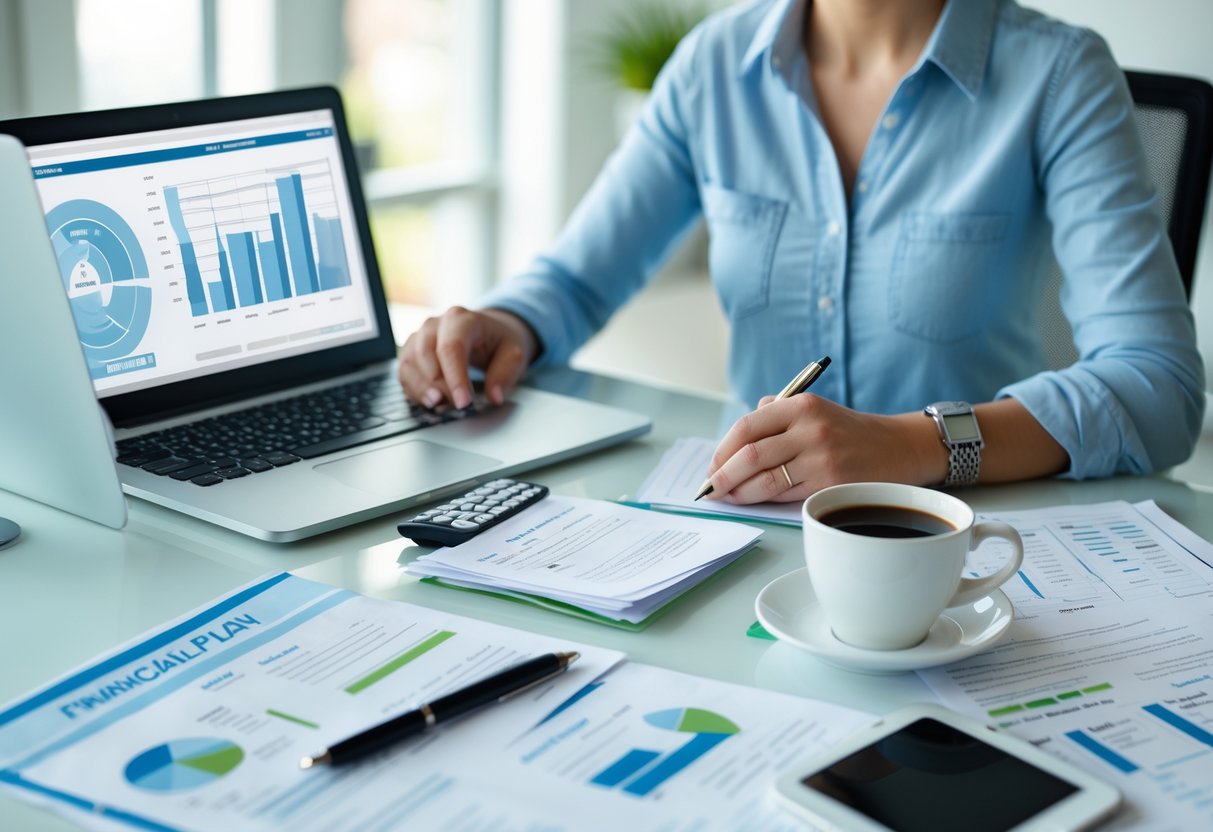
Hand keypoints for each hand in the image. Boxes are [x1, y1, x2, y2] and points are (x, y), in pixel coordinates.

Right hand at [397, 307, 537, 408]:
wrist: (488, 331)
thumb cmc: (499, 341)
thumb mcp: (514, 352)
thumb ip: (506, 373)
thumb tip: (494, 396)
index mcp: (462, 319)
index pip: (452, 347)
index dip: (455, 377)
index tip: (464, 403)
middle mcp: (436, 324)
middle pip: (425, 353)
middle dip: (437, 384)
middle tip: (453, 406)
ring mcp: (420, 336)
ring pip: (409, 362)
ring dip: (421, 388)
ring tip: (439, 406)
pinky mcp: (411, 351)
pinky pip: (404, 372)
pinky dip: (413, 390)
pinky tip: (429, 402)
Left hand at [702, 394, 940, 503]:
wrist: (898, 447)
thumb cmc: (847, 431)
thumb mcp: (813, 409)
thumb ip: (774, 415)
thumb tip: (734, 442)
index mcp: (800, 405)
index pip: (747, 427)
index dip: (722, 450)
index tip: (711, 465)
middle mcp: (811, 429)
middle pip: (751, 455)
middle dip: (723, 475)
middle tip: (710, 488)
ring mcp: (822, 458)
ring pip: (766, 479)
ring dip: (740, 492)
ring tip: (727, 497)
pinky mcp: (832, 484)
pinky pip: (786, 494)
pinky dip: (764, 498)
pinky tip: (754, 499)